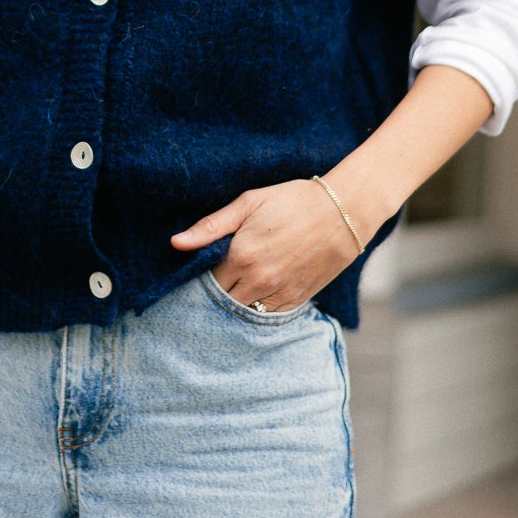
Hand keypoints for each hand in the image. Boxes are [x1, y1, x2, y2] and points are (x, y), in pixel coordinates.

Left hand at [170, 178, 363, 312]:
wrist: (342, 213)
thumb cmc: (292, 201)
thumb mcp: (249, 203)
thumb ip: (211, 226)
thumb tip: (176, 243)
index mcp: (240, 255)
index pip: (207, 279)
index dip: (203, 274)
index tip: (204, 268)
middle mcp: (257, 280)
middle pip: (223, 300)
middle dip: (218, 291)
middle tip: (222, 277)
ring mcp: (278, 293)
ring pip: (244, 311)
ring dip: (238, 302)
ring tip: (240, 285)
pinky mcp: (297, 299)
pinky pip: (268, 315)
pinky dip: (260, 308)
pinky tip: (259, 293)